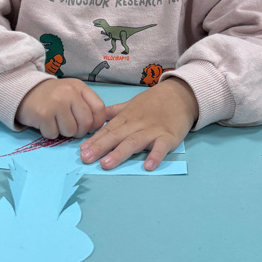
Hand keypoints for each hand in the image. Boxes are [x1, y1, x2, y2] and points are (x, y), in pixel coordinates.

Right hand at [17, 78, 106, 138]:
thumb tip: (96, 127)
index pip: (99, 109)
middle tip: (71, 129)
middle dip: (80, 132)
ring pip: (70, 131)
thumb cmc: (52, 96)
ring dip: (64, 133)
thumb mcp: (71, 92)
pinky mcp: (43, 114)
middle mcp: (69, 93)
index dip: (97, 123)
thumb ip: (85, 105)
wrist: (24, 91)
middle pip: (86, 123)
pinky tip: (45, 124)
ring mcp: (56, 103)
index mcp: (79, 87)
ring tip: (56, 123)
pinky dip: (50, 133)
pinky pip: (54, 134)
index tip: (90, 128)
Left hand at [79, 77, 198, 170]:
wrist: (181, 95)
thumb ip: (114, 112)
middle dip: (100, 147)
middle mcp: (136, 124)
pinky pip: (161, 147)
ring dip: (120, 153)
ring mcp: (153, 130)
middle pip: (116, 136)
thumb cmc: (153, 102)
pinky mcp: (169, 137)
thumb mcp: (131, 104)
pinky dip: (155, 156)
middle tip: (85, 158)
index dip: (94, 140)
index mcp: (126, 117)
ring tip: (106, 164)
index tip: (81, 150)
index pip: (107, 129)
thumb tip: (95, 119)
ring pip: (134, 142)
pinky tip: (147, 166)